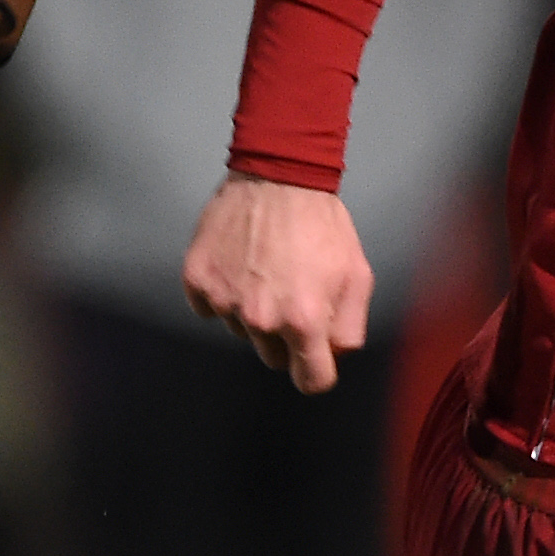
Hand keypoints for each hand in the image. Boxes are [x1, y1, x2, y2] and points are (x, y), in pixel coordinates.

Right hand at [181, 174, 373, 392]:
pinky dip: (224, 292)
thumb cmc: (321, 223)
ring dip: (254, 311)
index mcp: (304, 321)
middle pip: (274, 358)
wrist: (277, 174)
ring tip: (267, 268)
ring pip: (242, 331)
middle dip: (286, 336)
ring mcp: (225, 301)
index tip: (315, 360)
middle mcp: (261, 318)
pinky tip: (240, 263)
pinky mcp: (198, 281)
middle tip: (292, 294)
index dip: (316, 372)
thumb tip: (333, 358)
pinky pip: (210, 308)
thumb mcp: (356, 275)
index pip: (311, 381)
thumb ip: (350, 328)